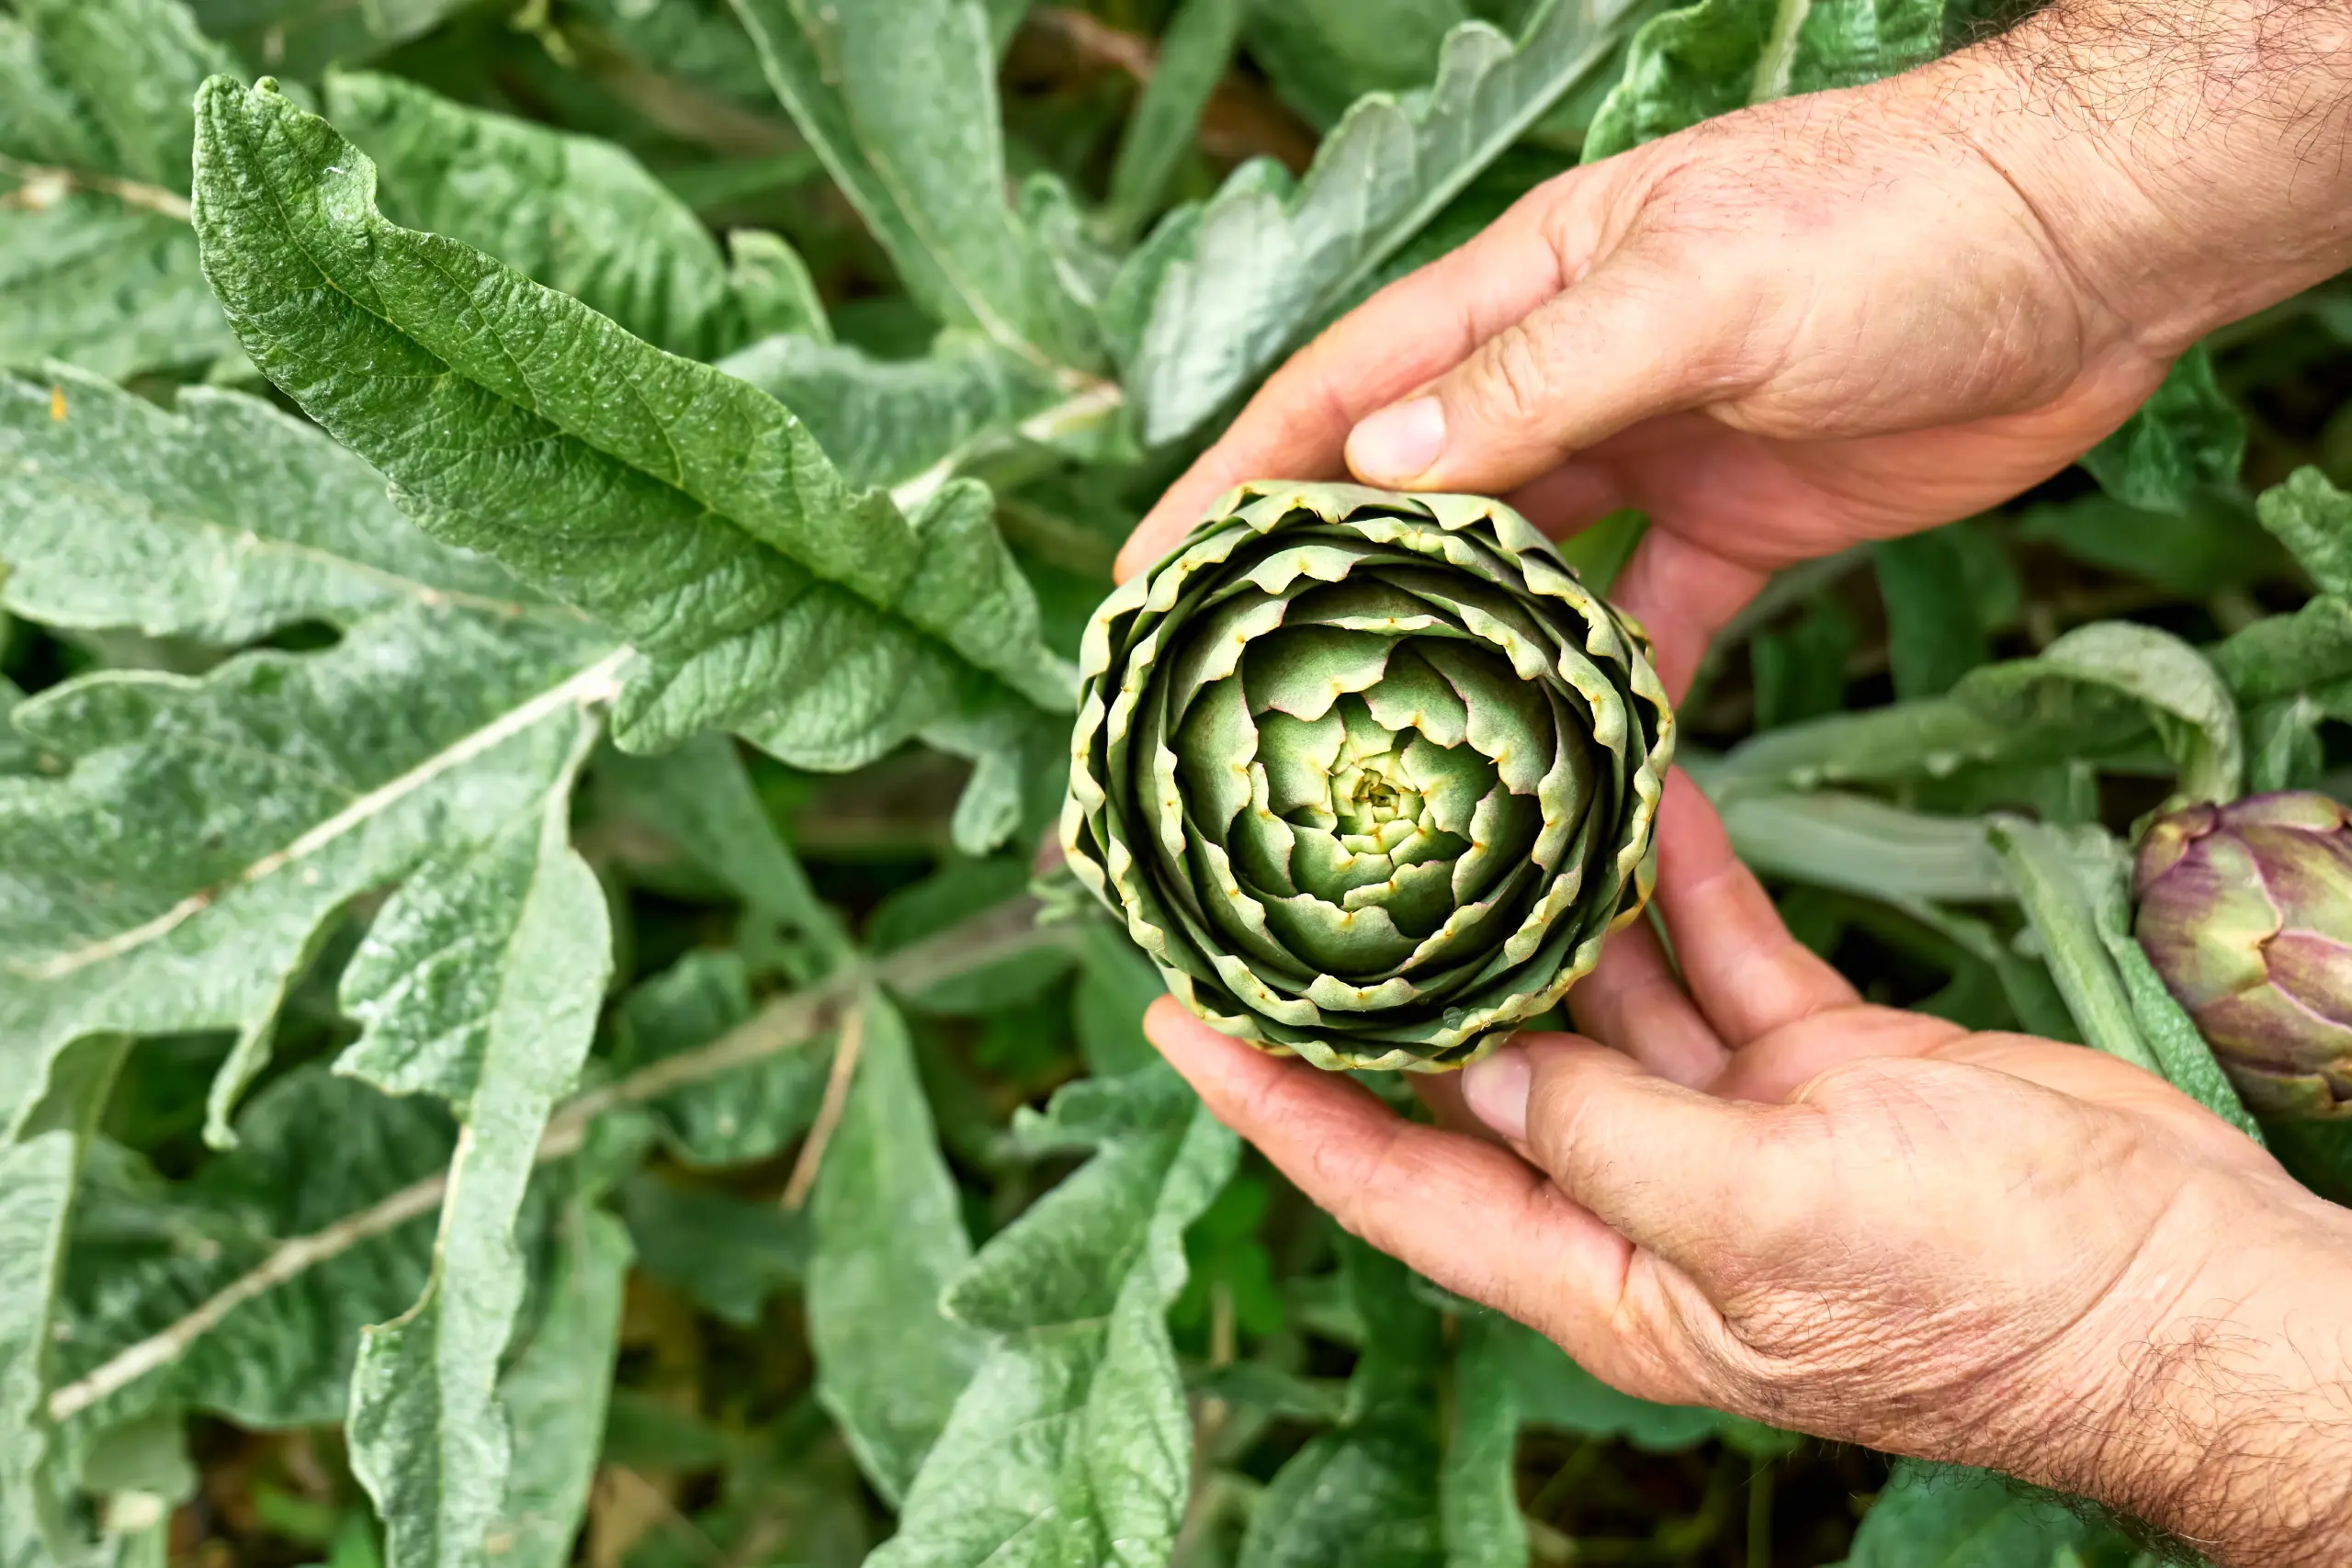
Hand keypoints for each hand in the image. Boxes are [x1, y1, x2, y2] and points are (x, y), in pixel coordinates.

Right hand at [1117, 2, 2351, 695]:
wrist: (2093, 251)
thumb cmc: (1896, 222)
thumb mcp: (1705, 286)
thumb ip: (1539, 376)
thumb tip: (1376, 467)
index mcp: (1527, 294)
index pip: (1342, 394)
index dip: (1235, 483)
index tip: (1145, 583)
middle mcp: (1564, 381)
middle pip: (1407, 505)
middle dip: (1321, 602)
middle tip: (1239, 716)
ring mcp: (1646, 461)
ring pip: (1514, 587)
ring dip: (1454, 671)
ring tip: (1378, 778)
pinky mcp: (1734, 533)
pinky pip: (1640, 637)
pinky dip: (1602, 706)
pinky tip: (1566, 787)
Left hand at [1146, 773, 2351, 1565]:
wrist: (2179, 1285)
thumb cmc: (1984, 1300)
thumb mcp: (1770, 1224)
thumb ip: (1609, 1139)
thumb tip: (1481, 1071)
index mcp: (1600, 1272)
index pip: (1391, 1181)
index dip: (1278, 1102)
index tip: (1179, 1013)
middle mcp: (1640, 1193)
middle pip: (1475, 1076)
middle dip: (1389, 979)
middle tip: (1291, 868)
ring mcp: (1726, 1120)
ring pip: (1595, 991)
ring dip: (1534, 898)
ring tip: (1445, 791)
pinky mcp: (1813, 1055)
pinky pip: (1712, 947)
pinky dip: (1672, 872)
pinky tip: (1624, 782)